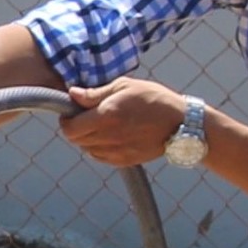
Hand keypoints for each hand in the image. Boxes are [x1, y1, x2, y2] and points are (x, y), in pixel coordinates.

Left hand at [58, 78, 190, 169]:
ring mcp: (117, 151)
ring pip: (87, 149)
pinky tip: (110, 136)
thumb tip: (72, 94)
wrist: (182, 124)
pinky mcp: (124, 161)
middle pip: (76, 140)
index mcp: (107, 115)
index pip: (70, 128)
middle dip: (75, 128)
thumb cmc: (155, 99)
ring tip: (101, 125)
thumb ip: (95, 94)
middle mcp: (109, 136)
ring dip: (87, 138)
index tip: (70, 112)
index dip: (66, 120)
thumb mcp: (125, 86)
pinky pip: (100, 157)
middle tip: (85, 117)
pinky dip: (98, 148)